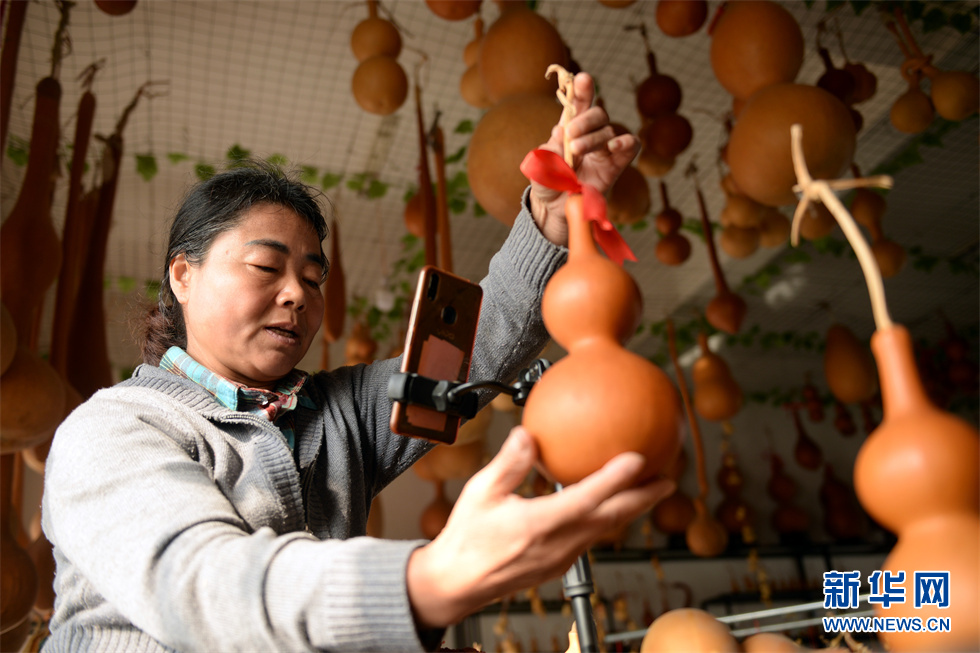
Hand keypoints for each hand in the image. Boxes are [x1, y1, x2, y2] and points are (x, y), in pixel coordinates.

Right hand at [406, 426, 674, 627]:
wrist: (457, 583)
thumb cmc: (466, 541)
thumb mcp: (480, 493)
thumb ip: (508, 463)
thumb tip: (526, 434)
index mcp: (540, 524)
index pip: (588, 498)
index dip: (615, 478)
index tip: (637, 459)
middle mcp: (558, 544)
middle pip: (613, 519)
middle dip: (645, 499)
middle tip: (668, 479)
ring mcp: (562, 557)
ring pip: (606, 530)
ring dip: (631, 509)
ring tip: (649, 490)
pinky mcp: (559, 564)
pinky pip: (592, 537)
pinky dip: (608, 519)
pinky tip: (606, 506)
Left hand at [529, 72, 640, 245]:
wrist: (554, 213)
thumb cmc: (546, 187)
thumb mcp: (540, 167)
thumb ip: (551, 149)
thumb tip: (562, 129)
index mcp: (569, 130)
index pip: (578, 105)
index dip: (582, 90)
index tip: (582, 79)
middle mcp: (589, 137)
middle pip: (597, 114)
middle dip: (584, 120)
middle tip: (570, 136)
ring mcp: (604, 151)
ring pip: (608, 130)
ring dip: (593, 137)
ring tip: (576, 151)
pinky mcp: (616, 167)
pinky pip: (630, 147)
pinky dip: (625, 142)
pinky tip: (613, 146)